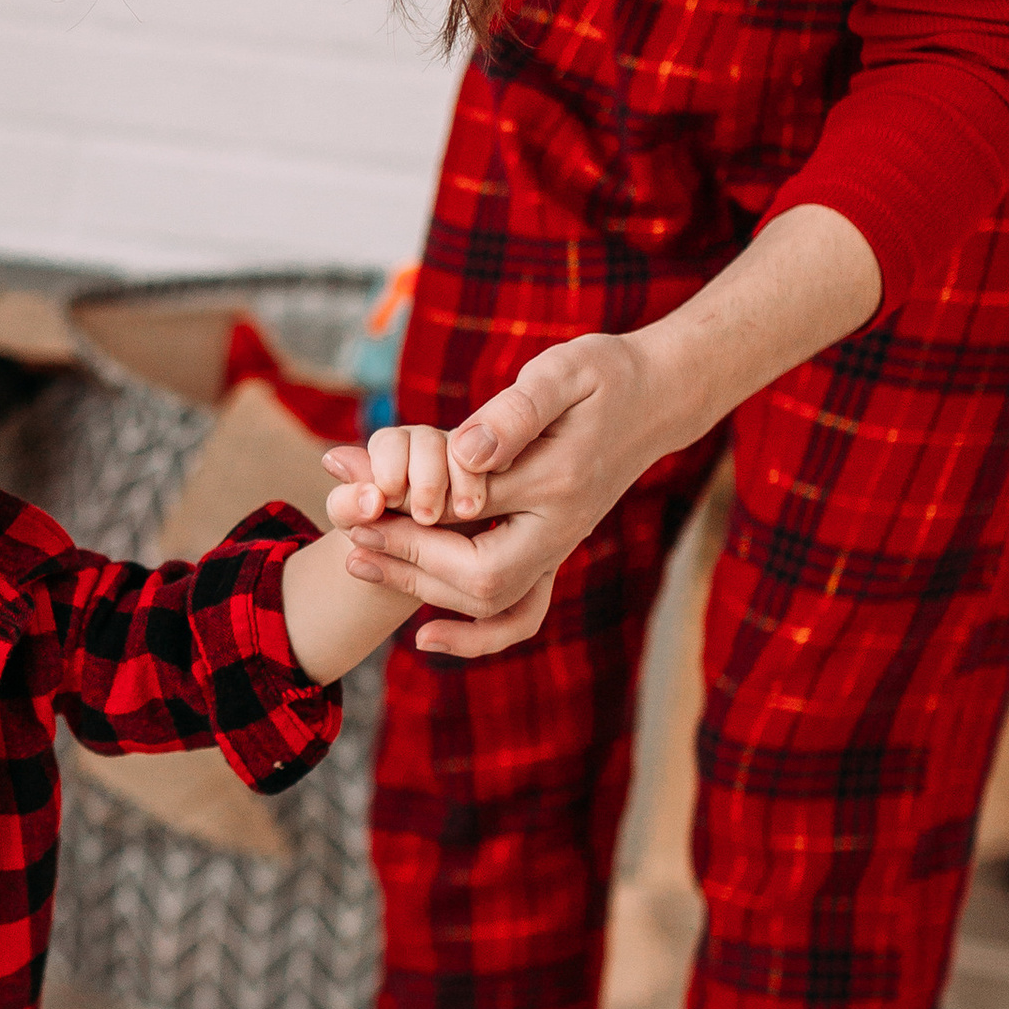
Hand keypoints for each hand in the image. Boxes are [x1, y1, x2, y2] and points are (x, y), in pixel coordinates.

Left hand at [324, 333, 686, 659]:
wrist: (658, 395)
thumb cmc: (606, 375)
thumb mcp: (563, 373)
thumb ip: (514, 414)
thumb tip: (464, 452)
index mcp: (560, 485)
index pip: (471, 523)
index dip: (410, 525)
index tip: (361, 507)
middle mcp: (563, 530)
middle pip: (479, 582)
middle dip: (407, 565)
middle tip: (350, 541)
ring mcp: (560, 547)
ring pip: (490, 602)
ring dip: (422, 589)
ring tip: (360, 561)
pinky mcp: (552, 551)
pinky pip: (520, 615)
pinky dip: (476, 635)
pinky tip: (427, 634)